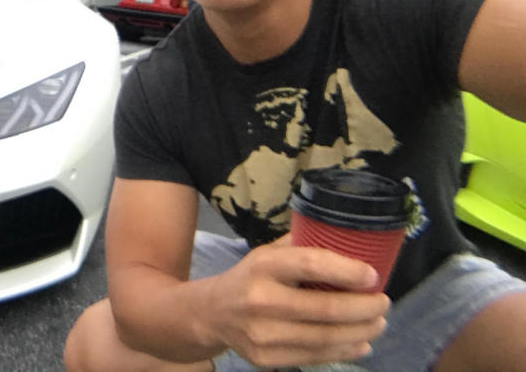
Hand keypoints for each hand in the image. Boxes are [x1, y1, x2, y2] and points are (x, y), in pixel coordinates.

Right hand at [201, 235, 389, 367]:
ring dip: (361, 331)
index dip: (347, 271)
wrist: (214, 313)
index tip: (373, 275)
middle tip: (384, 302)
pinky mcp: (266, 360)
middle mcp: (260, 300)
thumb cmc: (251, 277)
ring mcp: (263, 334)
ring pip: (326, 338)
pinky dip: (345, 350)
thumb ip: (302, 246)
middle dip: (365, 308)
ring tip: (378, 323)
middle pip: (326, 309)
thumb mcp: (267, 253)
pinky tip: (360, 342)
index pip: (310, 265)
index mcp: (262, 266)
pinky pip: (316, 357)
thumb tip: (347, 238)